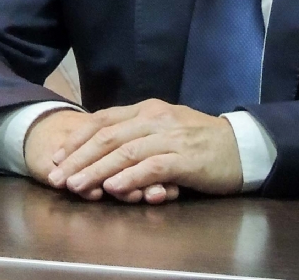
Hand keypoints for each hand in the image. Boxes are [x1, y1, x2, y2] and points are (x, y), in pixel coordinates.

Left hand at [45, 99, 242, 203]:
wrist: (243, 146)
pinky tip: (113, 188)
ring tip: (76, 185)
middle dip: (78, 158)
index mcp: (146, 110)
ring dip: (97, 170)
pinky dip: (131, 177)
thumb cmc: (199, 142)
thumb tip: (97, 151)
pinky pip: (153, 167)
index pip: (102, 120)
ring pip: (125, 152)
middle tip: (57, 176)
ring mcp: (171, 137)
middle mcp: (155, 118)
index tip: (55, 156)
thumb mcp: (163, 130)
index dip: (76, 138)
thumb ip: (134, 136)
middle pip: (107, 136)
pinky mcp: (187, 158)